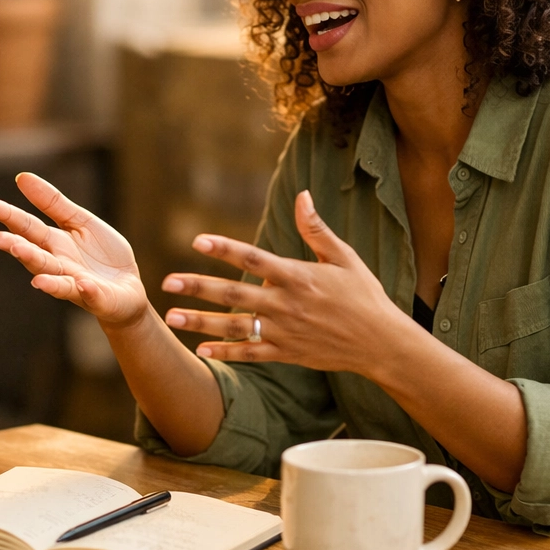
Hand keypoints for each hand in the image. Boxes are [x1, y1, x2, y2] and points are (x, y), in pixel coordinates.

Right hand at [0, 173, 149, 327]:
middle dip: (16, 248)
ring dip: (45, 276)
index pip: (26, 227)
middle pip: (35, 255)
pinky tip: (83, 284)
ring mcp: (76, 283)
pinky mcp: (98, 298)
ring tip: (34, 275)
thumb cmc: (100, 255)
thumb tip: (22, 177)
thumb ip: (53, 203)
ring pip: (57, 280)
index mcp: (53, 243)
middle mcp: (59, 265)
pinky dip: (86, 291)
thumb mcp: (79, 221)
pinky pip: (91, 295)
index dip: (7, 215)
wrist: (128, 288)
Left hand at [162, 190, 409, 375]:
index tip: (198, 240)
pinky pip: (250, 353)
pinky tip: (200, 350)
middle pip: (234, 294)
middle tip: (167, 282)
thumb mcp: (345, 258)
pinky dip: (225, 353)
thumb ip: (317, 229)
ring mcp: (285, 331)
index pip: (254, 259)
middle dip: (199, 287)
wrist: (382, 344)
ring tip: (171, 317)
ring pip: (235, 326)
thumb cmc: (364, 296)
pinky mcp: (287, 354)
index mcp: (299, 276)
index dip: (225, 249)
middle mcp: (287, 304)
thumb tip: (302, 195)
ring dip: (201, 322)